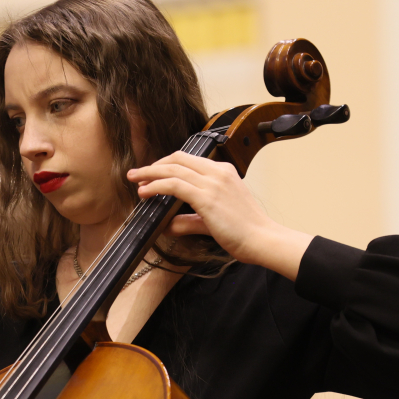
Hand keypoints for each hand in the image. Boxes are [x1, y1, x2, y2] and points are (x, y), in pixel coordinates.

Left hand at [127, 152, 312, 280]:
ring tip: (135, 180)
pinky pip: (174, 185)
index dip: (166, 165)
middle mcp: (217, 172)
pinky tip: (145, 192)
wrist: (263, 239)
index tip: (152, 174)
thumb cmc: (245, 232)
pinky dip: (156, 186)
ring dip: (150, 173)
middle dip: (154, 165)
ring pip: (173, 169)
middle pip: (178, 159)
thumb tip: (168, 224)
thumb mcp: (213, 221)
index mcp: (223, 172)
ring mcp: (212, 183)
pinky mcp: (207, 197)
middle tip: (137, 174)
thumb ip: (190, 220)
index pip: (189, 160)